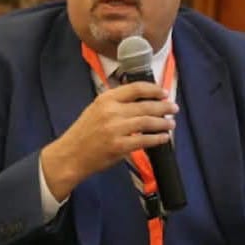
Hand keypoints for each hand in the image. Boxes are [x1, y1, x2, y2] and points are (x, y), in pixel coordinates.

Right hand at [40, 81, 177, 199]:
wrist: (71, 155)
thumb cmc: (84, 132)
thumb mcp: (96, 109)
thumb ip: (116, 103)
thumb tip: (142, 100)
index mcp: (106, 99)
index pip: (136, 88)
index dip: (154, 89)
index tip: (164, 92)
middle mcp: (111, 111)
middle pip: (145, 105)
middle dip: (164, 106)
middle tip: (174, 108)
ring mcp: (116, 129)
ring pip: (147, 122)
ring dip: (163, 123)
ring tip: (171, 123)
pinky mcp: (119, 146)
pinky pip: (144, 140)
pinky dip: (157, 139)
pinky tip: (164, 138)